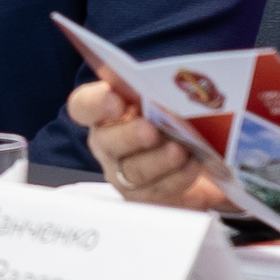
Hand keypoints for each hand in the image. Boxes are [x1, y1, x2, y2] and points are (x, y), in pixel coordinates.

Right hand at [71, 77, 233, 212]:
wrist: (194, 158)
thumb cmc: (173, 119)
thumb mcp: (164, 100)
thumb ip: (160, 90)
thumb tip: (176, 81)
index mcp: (104, 113)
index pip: (84, 106)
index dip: (96, 103)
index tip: (116, 100)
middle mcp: (109, 143)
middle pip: (108, 142)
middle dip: (130, 136)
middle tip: (150, 130)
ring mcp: (124, 173)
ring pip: (133, 170)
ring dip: (157, 160)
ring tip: (179, 151)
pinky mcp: (146, 197)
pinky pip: (158, 191)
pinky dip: (178, 177)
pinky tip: (193, 165)